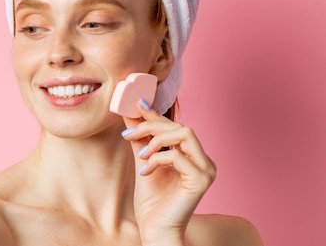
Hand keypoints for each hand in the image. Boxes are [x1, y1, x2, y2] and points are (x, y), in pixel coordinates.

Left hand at [121, 100, 215, 245]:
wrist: (155, 230)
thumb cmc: (152, 201)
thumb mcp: (144, 161)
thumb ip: (141, 139)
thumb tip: (131, 113)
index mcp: (193, 156)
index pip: (176, 127)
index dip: (156, 114)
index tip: (136, 104)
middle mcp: (204, 161)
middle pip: (180, 126)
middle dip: (151, 126)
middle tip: (129, 134)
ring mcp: (206, 170)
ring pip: (184, 134)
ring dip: (156, 140)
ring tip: (141, 155)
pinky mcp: (201, 180)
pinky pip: (178, 156)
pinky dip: (158, 159)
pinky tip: (145, 171)